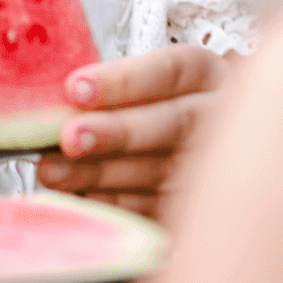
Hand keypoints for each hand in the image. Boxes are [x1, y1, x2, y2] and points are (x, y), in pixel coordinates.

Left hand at [35, 45, 226, 217]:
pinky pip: (159, 210)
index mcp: (206, 75)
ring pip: (163, 172)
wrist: (226, 151)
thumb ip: (118, 88)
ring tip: (56, 174)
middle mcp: (220, 118)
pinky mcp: (201, 208)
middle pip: (173, 124)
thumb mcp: (153, 83)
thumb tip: (59, 101)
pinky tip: (83, 200)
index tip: (75, 88)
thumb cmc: (166, 105)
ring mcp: (217, 167)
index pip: (170, 71)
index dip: (123, 80)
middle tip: (68, 139)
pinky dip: (118, 206)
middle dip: (116, 132)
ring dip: (105, 175)